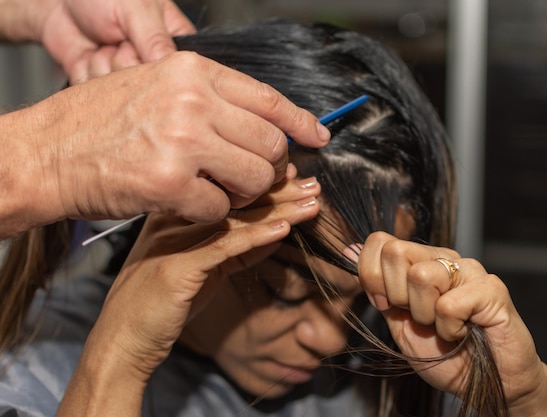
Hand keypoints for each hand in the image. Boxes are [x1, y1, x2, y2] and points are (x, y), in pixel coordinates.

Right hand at [3, 53, 329, 235]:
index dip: (300, 121)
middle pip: (271, 144)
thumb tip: (263, 119)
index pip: (269, 99)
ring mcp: (183, 143)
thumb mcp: (155, 87)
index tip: (319, 137)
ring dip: (243, 194)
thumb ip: (209, 98)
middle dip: (266, 167)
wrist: (45, 153)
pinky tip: (184, 203)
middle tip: (247, 176)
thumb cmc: (98, 122)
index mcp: (193, 72)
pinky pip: (221, 209)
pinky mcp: (171, 185)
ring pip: (255, 179)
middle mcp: (193, 102)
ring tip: (214, 190)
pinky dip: (210, 214)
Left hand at [33, 0, 195, 82]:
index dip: (157, 67)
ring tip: (101, 42)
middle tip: (119, 40)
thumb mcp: (137, 8)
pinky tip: (88, 55)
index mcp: (171, 44)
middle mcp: (150, 63)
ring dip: (102, 64)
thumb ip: (157, 39)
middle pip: (147, 86)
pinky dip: (86, 72)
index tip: (141, 50)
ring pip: (120, 92)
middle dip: (125, 62)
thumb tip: (173, 69)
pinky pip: (97, 95)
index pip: (179, 73)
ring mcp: (125, 75)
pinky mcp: (101, 85)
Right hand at [57, 171, 319, 415]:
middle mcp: (172, 220)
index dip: (266, 186)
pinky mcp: (176, 267)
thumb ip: (237, 250)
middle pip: (234, 201)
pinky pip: (223, 247)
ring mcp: (171, 240)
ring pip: (235, 220)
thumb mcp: (205, 270)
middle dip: (280, 192)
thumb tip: (275, 231)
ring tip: (311, 202)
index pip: (228, 193)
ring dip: (278, 210)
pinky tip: (283, 228)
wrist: (122, 341)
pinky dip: (256, 237)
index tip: (297, 181)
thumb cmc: (161, 306)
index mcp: (175, 215)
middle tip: (314, 186)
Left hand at [355, 232, 546, 414]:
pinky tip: (465, 332)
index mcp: (419, 261)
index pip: (380, 242)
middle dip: (398, 296)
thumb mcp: (397, 322)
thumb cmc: (444, 355)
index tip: (389, 305)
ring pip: (421, 275)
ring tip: (446, 327)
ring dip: (426, 315)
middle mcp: (444, 258)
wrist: (486, 385)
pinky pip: (448, 305)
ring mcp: (469, 270)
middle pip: (395, 252)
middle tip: (422, 318)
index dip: (374, 277)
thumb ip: (376, 287)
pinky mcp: (492, 288)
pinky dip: (450, 329)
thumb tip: (347, 249)